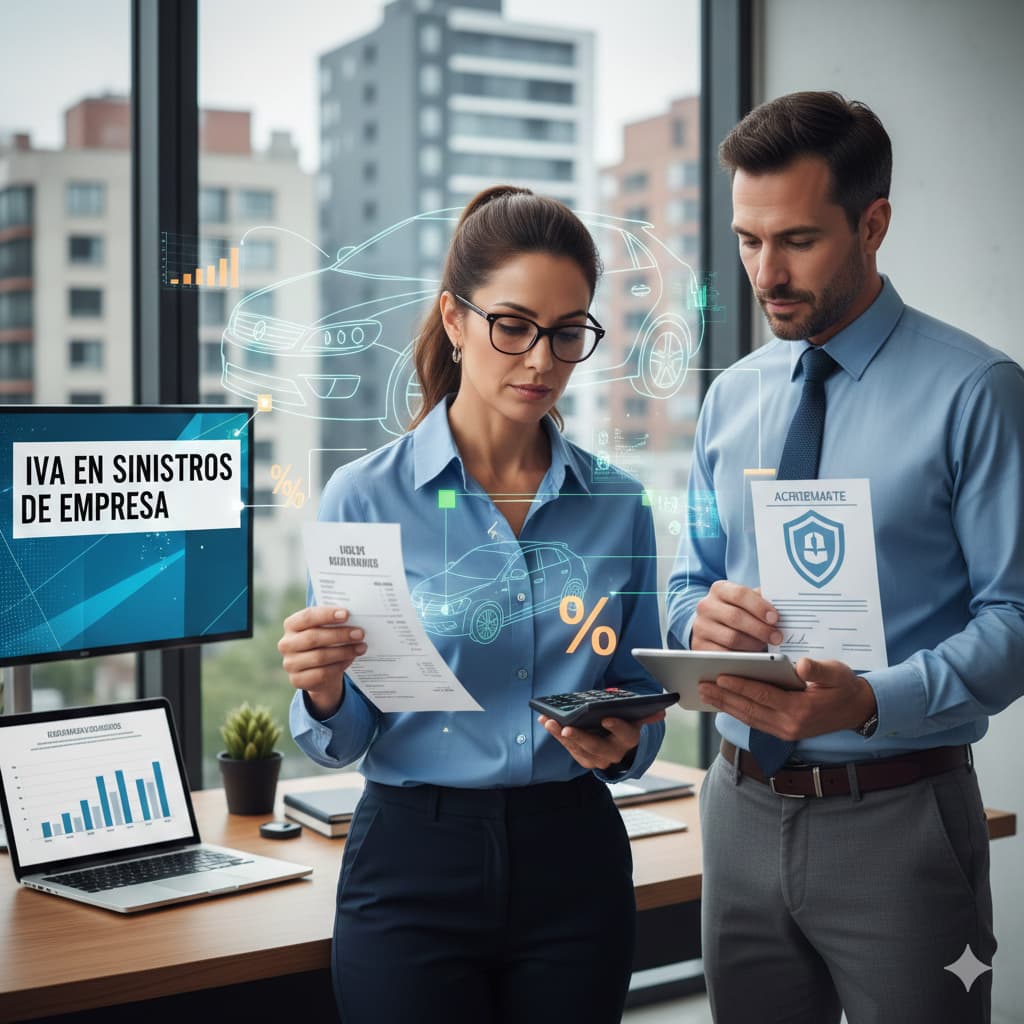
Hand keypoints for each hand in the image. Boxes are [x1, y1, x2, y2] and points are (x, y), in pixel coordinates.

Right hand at [278, 606, 367, 718]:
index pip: (307, 617)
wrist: (319, 672)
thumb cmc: (325, 643)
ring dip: (344, 651)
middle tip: (360, 633)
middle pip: (313, 638)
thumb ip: (334, 621)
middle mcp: (286, 644)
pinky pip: (322, 673)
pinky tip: (350, 659)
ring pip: (320, 657)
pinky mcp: (297, 680)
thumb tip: (355, 616)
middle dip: (339, 634)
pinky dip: (339, 666)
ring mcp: (290, 663)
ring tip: (361, 647)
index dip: (327, 615)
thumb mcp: (326, 629)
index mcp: (291, 625)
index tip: (347, 614)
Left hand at [538, 710, 666, 771]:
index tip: (606, 718)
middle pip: (597, 746)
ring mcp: (598, 758)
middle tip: (567, 728)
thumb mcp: (635, 718)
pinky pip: (569, 748)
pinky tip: (547, 722)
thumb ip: (644, 714)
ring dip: (562, 735)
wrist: (619, 744)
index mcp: (630, 739)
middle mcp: (614, 753)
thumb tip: (661, 712)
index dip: (617, 727)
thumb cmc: (625, 723)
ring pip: (579, 749)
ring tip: (550, 722)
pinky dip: (557, 735)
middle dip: (581, 737)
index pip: (626, 735)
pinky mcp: (584, 759)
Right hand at [691, 580, 781, 651]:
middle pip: (736, 617)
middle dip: (760, 628)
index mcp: (719, 589)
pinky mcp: (700, 647)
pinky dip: (741, 656)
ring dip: (753, 644)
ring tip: (765, 646)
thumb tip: (785, 605)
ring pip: (731, 638)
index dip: (759, 606)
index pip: (740, 594)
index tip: (776, 618)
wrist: (710, 625)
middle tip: (778, 637)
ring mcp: (701, 627)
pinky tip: (752, 656)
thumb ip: (761, 601)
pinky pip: (724, 654)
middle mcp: (706, 606)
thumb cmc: (735, 612)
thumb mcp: (745, 602)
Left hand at [698, 658, 876, 740]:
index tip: (720, 676)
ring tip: (705, 693)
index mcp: (801, 709)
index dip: (741, 686)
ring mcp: (785, 732)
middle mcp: (790, 725)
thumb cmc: (844, 686)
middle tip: (701, 685)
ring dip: (725, 705)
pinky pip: (754, 722)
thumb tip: (802, 665)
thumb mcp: (837, 673)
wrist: (857, 710)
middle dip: (724, 697)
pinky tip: (723, 702)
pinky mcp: (783, 733)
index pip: (764, 696)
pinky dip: (737, 712)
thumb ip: (819, 670)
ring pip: (748, 718)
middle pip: (749, 709)